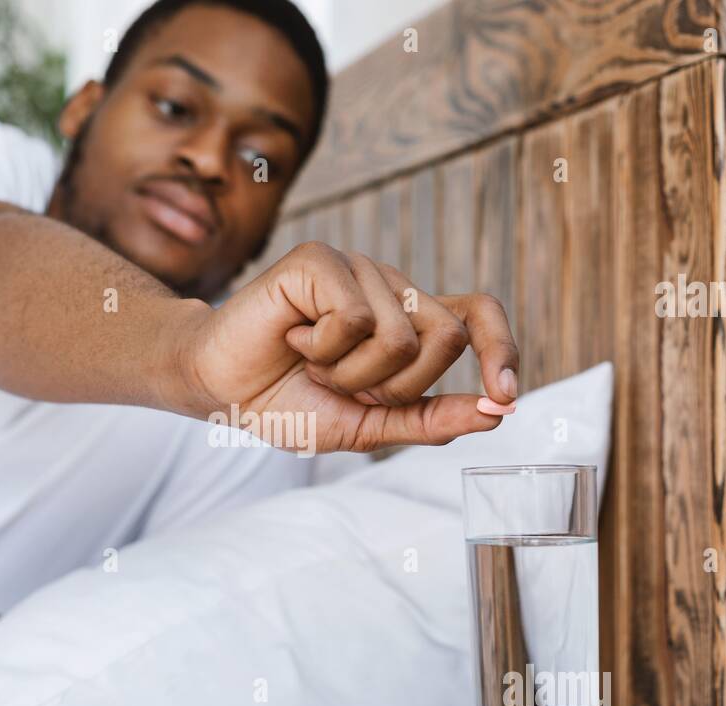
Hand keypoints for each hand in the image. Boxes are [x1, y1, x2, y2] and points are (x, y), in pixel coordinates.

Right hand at [181, 241, 518, 452]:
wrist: (220, 389)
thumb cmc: (288, 402)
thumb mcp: (366, 426)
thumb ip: (428, 420)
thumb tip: (494, 413)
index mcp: (409, 323)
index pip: (479, 316)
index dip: (503, 350)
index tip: (504, 396)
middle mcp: (392, 289)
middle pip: (447, 336)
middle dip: (398, 386)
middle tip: (347, 387)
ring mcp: (359, 268)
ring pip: (399, 335)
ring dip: (349, 373)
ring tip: (312, 363)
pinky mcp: (321, 260)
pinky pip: (355, 316)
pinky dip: (323, 347)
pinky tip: (294, 337)